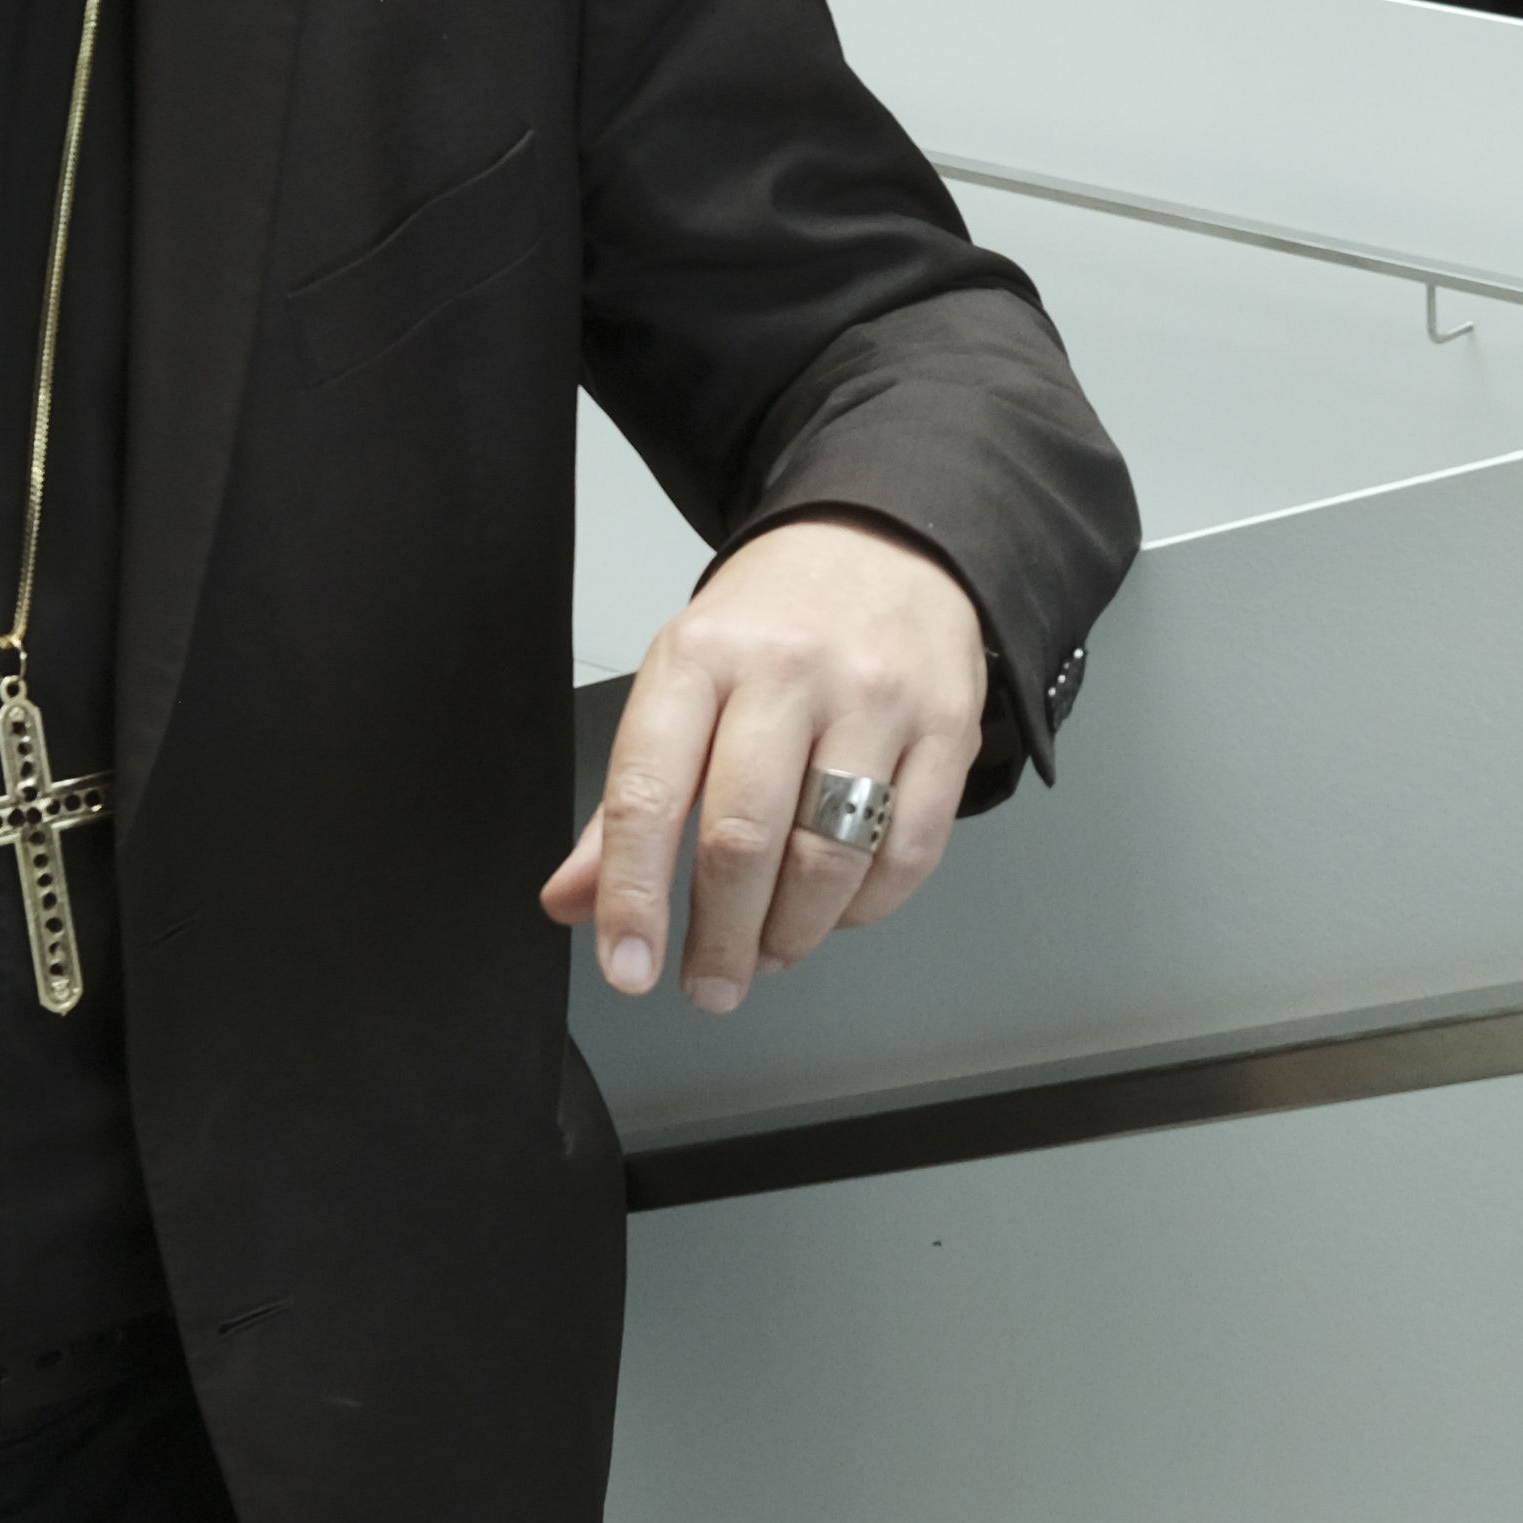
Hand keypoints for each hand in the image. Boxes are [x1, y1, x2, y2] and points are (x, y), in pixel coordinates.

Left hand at [542, 517, 986, 1013]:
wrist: (886, 538)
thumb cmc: (772, 622)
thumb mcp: (681, 681)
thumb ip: (628, 800)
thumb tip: (575, 901)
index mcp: (701, 656)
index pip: (651, 793)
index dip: (633, 895)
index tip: (628, 965)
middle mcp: (788, 671)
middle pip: (745, 838)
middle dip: (720, 938)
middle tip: (708, 985)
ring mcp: (875, 698)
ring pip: (830, 857)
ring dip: (792, 934)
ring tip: (768, 953)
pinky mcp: (947, 726)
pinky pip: (909, 852)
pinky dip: (866, 908)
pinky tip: (836, 912)